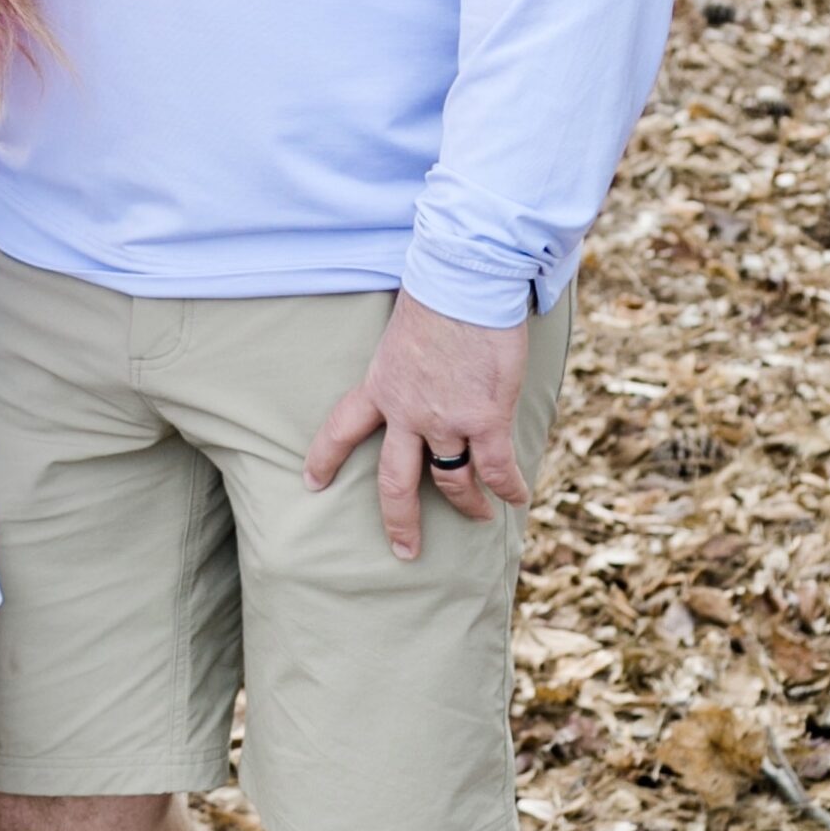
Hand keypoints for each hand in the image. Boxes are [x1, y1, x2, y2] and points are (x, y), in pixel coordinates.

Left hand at [306, 293, 531, 563]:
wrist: (466, 280)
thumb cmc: (439, 291)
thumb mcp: (403, 330)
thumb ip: (408, 360)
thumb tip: (424, 366)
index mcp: (380, 385)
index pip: (342, 428)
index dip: (325, 457)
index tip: (312, 481)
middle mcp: (406, 412)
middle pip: (394, 482)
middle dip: (399, 521)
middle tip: (404, 550)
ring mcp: (446, 420)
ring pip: (451, 480)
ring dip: (467, 503)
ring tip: (479, 515)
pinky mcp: (485, 419)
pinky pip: (497, 468)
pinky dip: (509, 488)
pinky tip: (517, 498)